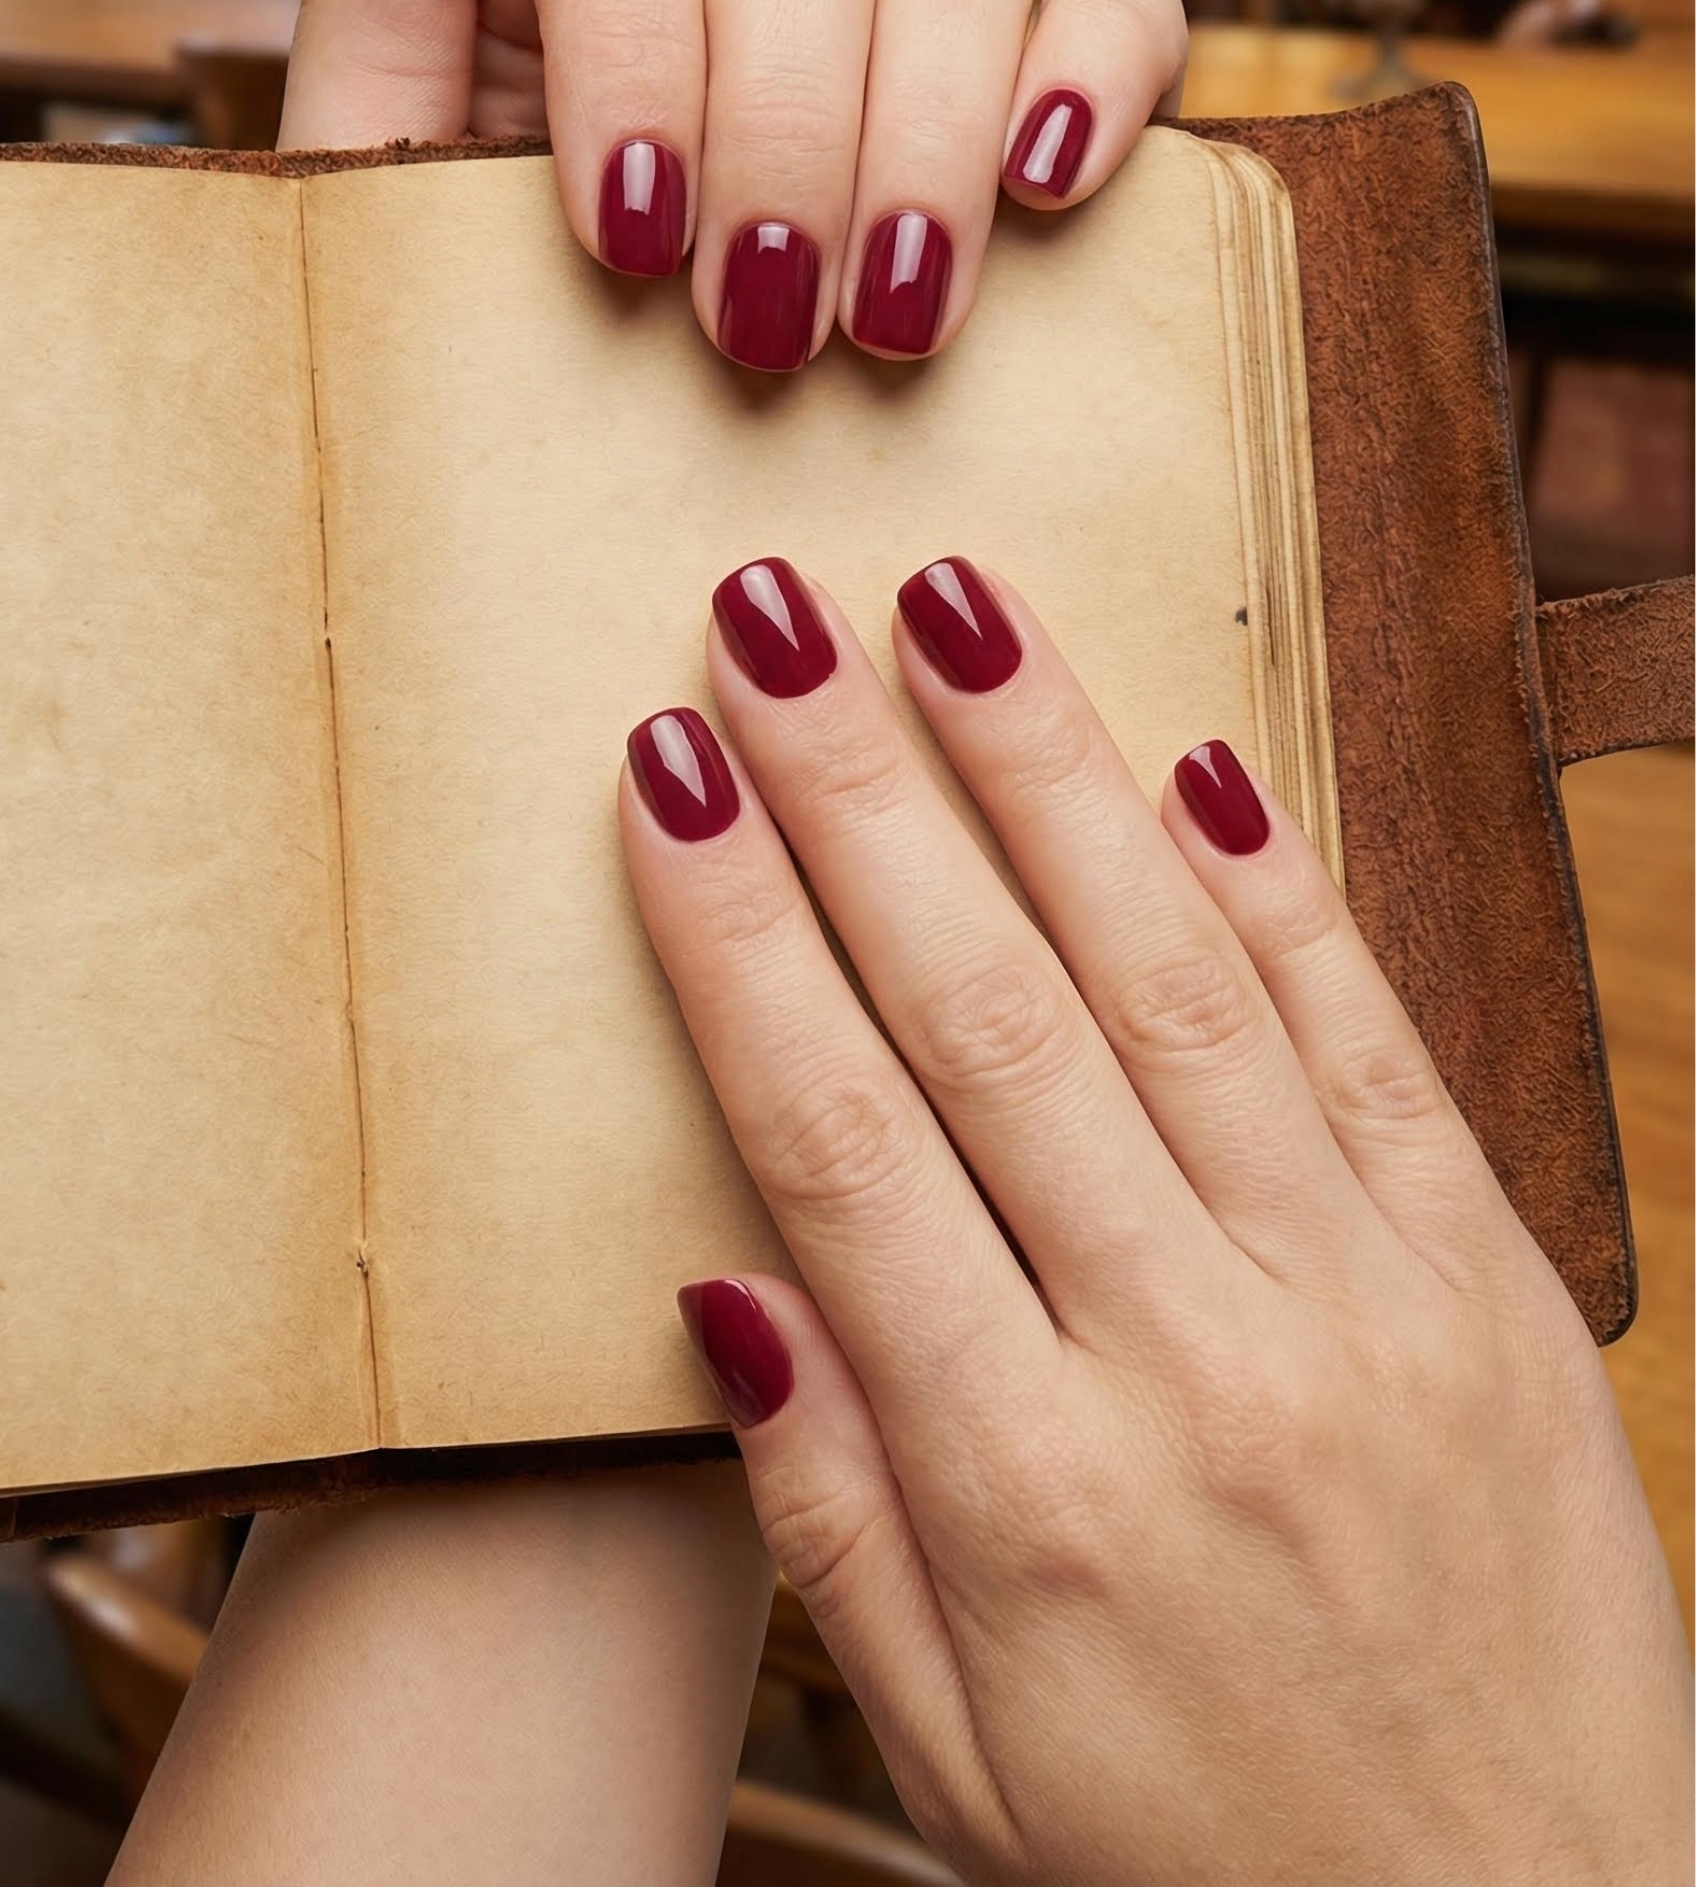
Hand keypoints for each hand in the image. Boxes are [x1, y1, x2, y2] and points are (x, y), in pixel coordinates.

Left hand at [279, 0, 1184, 369]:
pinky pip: (1120, 0)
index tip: (630, 237)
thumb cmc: (483, 376)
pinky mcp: (1042, 92)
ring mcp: (898, 16)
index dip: (635, 36)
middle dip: (784, 123)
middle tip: (760, 327)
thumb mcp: (383, 196)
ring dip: (923, 127)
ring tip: (893, 323)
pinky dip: (1100, 68)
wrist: (595, 546)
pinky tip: (1048, 185)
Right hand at [621, 557, 1692, 1885]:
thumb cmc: (1202, 1862)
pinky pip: (1369, 1043)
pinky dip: (1277, 893)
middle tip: (772, 619)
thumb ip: (826, 1512)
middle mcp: (1194, 1360)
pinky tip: (1191, 756)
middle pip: (990, 1017)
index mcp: (1030, 1490)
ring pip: (1175, 984)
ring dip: (1051, 776)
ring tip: (955, 612)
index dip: (738, 938)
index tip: (666, 773)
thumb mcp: (957, 1758)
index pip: (841, 1144)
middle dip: (862, 795)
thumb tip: (727, 1278)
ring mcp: (1360, 1302)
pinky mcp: (1486, 1276)